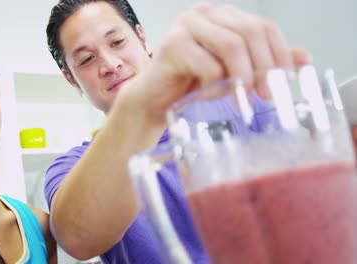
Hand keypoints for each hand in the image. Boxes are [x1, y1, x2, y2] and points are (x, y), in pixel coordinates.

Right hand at [123, 1, 309, 123]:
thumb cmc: (192, 84)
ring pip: (231, 45)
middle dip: (264, 67)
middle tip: (266, 95)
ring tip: (241, 98)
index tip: (286, 81)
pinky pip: (207, 64)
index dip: (280, 54)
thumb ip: (265, 62)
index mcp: (224, 16)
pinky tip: (209, 93)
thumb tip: (304, 58)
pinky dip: (214, 84)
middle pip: (250, 31)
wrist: (156, 99)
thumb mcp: (234, 72)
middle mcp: (205, 13)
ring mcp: (186, 25)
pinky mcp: (172, 44)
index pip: (264, 26)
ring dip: (242, 77)